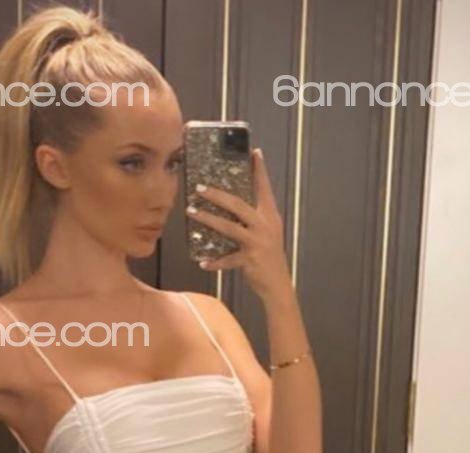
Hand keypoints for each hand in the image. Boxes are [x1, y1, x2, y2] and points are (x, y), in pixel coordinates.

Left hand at [186, 148, 291, 299]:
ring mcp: (257, 242)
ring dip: (208, 219)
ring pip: (229, 227)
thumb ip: (254, 218)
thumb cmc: (269, 256)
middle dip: (217, 195)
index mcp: (270, 216)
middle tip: (199, 187)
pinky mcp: (250, 260)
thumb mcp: (267, 232)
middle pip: (238, 205)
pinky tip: (203, 262)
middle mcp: (265, 226)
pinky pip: (228, 260)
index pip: (264, 188)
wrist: (278, 284)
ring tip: (191, 212)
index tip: (254, 152)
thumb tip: (231, 205)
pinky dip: (214, 262)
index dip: (259, 170)